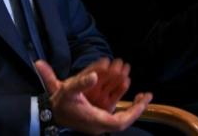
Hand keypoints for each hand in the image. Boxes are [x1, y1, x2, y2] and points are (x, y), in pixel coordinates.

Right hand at [34, 60, 151, 133]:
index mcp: (95, 121)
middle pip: (123, 118)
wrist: (49, 112)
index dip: (133, 112)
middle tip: (147, 95)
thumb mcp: (68, 91)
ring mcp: (99, 118)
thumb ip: (81, 83)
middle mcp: (99, 123)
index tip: (143, 101)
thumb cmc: (59, 103)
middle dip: (136, 106)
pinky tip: (125, 84)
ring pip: (119, 111)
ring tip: (141, 89)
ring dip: (128, 98)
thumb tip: (95, 76)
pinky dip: (120, 96)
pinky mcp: (97, 113)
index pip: (119, 122)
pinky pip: (113, 107)